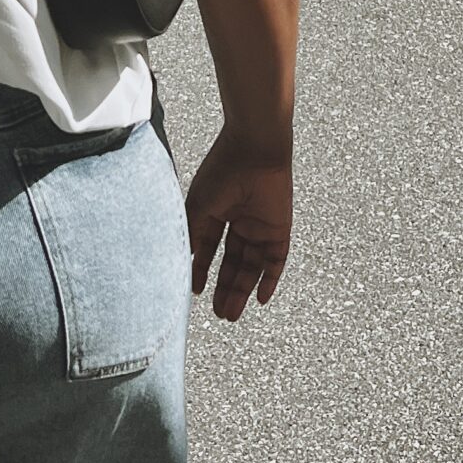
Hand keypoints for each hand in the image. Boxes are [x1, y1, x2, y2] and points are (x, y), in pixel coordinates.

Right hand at [185, 125, 292, 320]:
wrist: (255, 149)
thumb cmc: (223, 170)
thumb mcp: (199, 208)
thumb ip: (193, 236)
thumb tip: (184, 265)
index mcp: (217, 211)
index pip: (209, 249)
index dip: (202, 271)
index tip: (196, 291)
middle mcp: (239, 221)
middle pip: (232, 263)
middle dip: (225, 289)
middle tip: (219, 314)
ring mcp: (260, 225)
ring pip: (251, 266)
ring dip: (241, 290)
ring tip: (230, 313)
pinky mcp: (279, 228)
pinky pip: (276, 259)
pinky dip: (269, 279)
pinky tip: (260, 298)